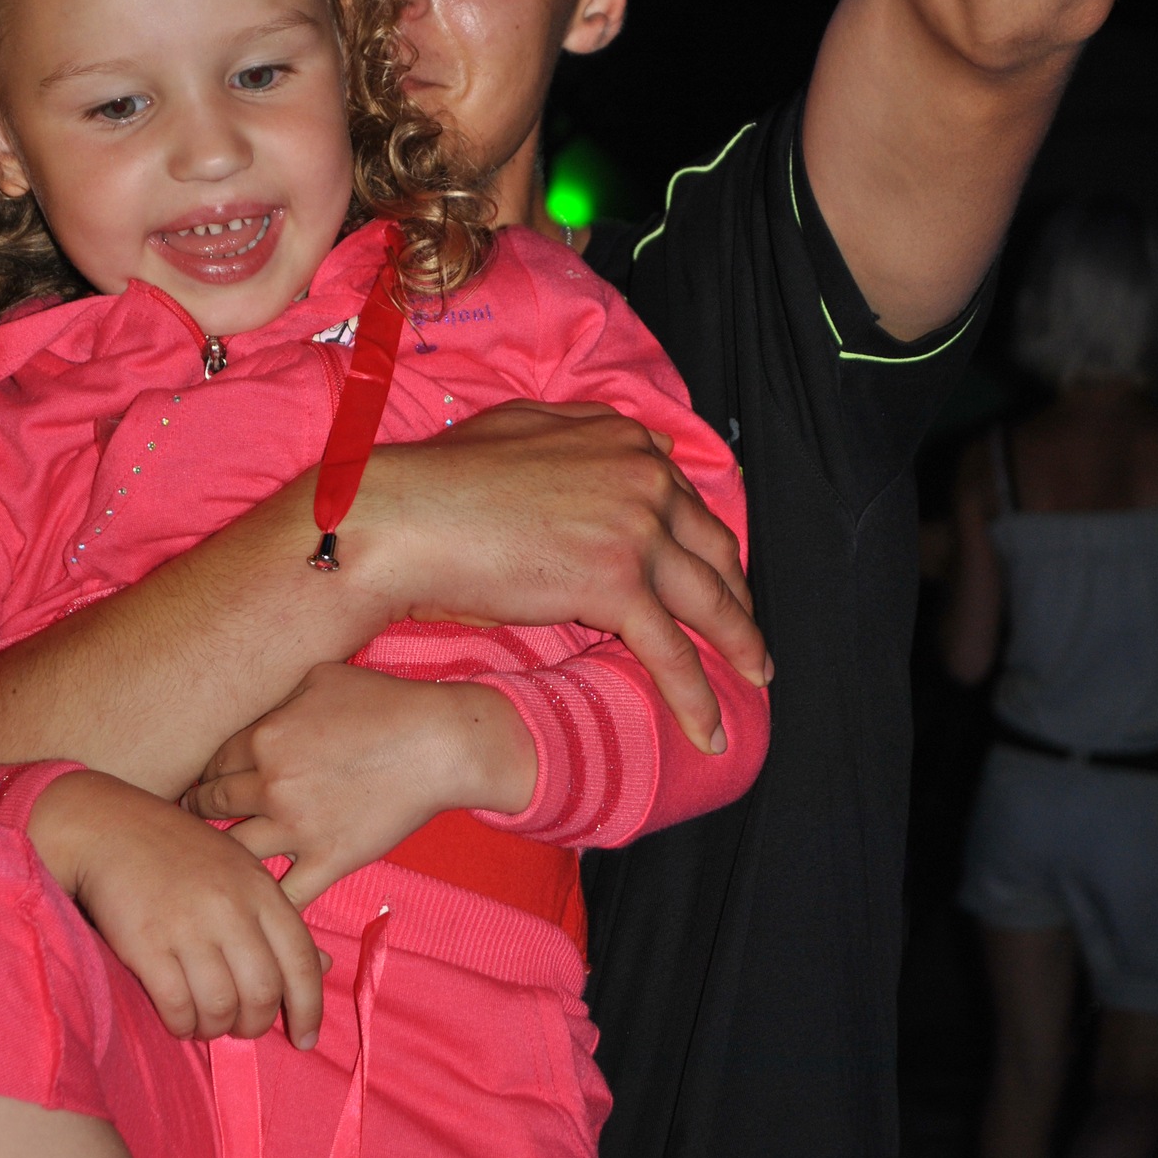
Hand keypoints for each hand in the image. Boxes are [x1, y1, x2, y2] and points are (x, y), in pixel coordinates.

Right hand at [28, 771, 329, 1045]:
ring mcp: (188, 927)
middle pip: (263, 992)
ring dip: (216, 1028)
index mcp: (262, 891)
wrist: (110, 828)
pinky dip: (182, 1025)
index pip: (301, 961)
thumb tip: (326, 965)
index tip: (306, 1040)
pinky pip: (177, 1006)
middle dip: (257, 1025)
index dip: (309, 1008)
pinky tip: (180, 1020)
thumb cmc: (180, 853)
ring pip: (221, 1007)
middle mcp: (231, 909)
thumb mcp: (243, 873)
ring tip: (207, 1023)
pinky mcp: (146, 944)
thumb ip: (279, 921)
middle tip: (243, 1029)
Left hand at [183, 665, 536, 909]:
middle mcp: (271, 783)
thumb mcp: (322, 677)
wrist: (441, 742)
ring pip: (235, 849)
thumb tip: (259, 711)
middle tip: (193, 820)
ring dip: (222, 855)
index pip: (213, 761)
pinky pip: (286, 894)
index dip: (207, 771)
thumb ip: (279, 699)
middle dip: (200, 810)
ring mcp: (298, 826)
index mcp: (265, 737)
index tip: (203, 782)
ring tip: (215, 863)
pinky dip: (267, 902)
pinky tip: (254, 908)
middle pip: (213, 804)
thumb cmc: (386, 702)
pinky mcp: (329, 858)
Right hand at [362, 400, 767, 751]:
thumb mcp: (522, 427)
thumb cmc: (443, 480)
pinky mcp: (617, 581)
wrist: (404, 517)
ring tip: (753, 679)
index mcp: (622, 440)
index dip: (705, 546)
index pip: (685, 501)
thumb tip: (637, 447)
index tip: (717, 576)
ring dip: (739, 646)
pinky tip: (710, 730)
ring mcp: (635, 527)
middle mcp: (642, 475)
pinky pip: (671, 650)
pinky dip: (696, 696)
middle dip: (737, 596)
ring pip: (709, 600)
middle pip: (713, 548)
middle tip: (747, 632)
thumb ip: (582, 433)